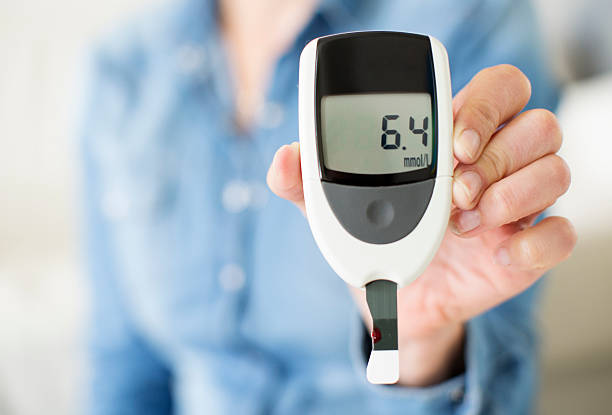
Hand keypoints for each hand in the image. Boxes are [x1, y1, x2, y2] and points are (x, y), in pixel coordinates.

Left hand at [266, 65, 575, 385]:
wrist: (391, 294)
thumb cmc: (375, 234)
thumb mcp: (340, 202)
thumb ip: (310, 180)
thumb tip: (283, 160)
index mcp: (457, 138)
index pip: (498, 91)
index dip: (484, 104)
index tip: (451, 140)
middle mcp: (496, 164)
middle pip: (537, 124)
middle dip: (499, 151)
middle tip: (458, 185)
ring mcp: (516, 206)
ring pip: (554, 171)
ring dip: (513, 193)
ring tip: (465, 221)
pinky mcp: (526, 250)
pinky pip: (560, 235)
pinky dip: (534, 242)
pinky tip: (496, 254)